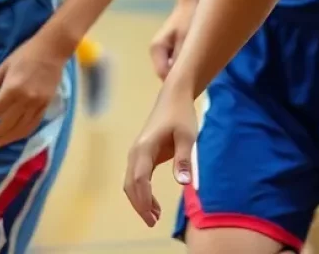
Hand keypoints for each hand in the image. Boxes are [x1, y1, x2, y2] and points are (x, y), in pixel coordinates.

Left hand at [0, 31, 68, 148]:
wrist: (53, 49)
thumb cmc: (26, 54)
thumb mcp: (3, 66)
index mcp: (12, 89)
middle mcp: (25, 100)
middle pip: (4, 125)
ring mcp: (37, 104)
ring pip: (18, 130)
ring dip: (3, 139)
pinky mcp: (46, 105)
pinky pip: (32, 125)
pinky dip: (20, 134)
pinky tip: (11, 137)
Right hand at [124, 82, 198, 226]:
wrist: (174, 96)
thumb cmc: (181, 114)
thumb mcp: (187, 136)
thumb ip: (184, 159)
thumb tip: (183, 183)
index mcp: (145, 147)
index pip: (140, 179)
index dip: (144, 200)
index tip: (152, 216)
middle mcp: (136, 152)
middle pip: (131, 184)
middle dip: (139, 205)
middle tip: (153, 221)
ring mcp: (136, 153)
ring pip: (131, 182)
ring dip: (140, 200)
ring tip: (155, 216)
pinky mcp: (141, 154)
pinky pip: (137, 177)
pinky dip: (142, 192)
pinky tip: (153, 204)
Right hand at [150, 0, 196, 80]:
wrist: (190, 3)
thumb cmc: (188, 19)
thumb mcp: (186, 38)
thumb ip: (180, 57)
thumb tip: (180, 76)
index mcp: (156, 48)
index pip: (163, 74)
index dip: (176, 80)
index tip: (193, 80)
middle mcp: (156, 51)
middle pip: (166, 73)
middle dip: (180, 75)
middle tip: (197, 74)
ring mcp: (162, 51)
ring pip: (171, 68)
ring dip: (183, 68)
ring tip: (198, 65)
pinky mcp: (169, 49)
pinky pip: (175, 62)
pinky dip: (184, 63)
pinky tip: (195, 59)